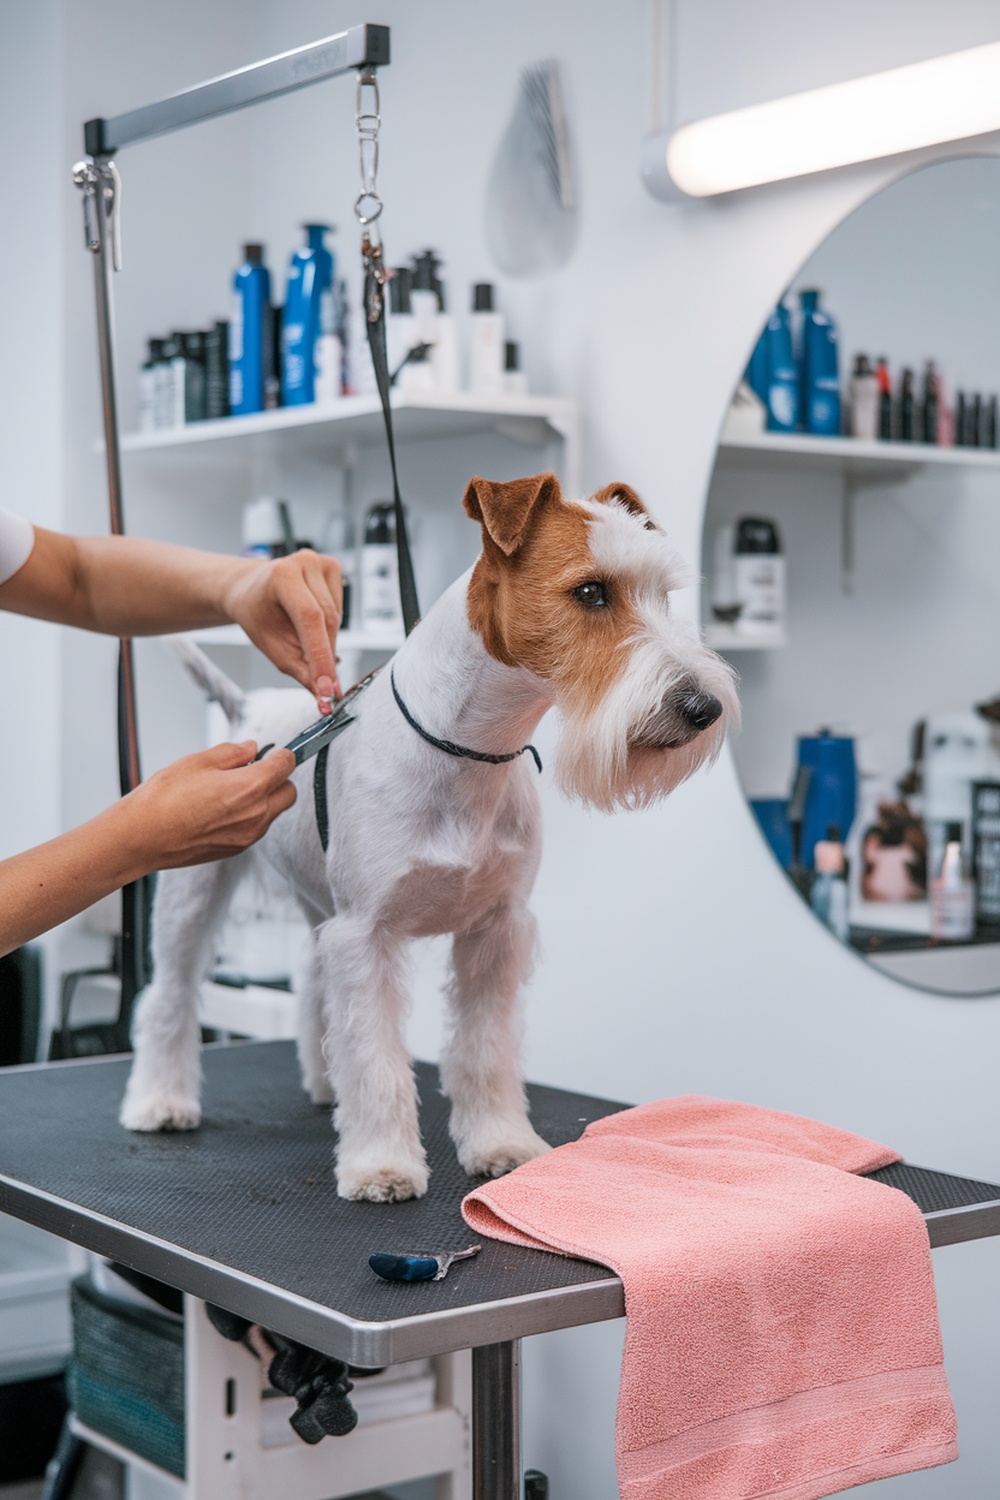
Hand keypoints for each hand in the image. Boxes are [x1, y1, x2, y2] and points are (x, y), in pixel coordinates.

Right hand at [120, 741, 296, 871]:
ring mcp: (248, 835)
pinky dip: (249, 816)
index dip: (281, 755)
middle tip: (254, 770)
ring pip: (273, 812)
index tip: (273, 752)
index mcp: (250, 787)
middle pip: (288, 792)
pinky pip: (256, 828)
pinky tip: (222, 809)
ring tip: (230, 790)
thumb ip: (232, 753)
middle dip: (278, 779)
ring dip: (264, 799)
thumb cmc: (164, 799)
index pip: (286, 765)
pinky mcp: (236, 849)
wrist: (141, 837)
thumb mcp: (198, 761)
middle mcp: (256, 814)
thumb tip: (251, 748)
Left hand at [223, 551, 342, 711]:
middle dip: (325, 655)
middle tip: (322, 683)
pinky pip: (340, 609)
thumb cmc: (257, 613)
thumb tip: (324, 695)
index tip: (328, 689)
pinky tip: (310, 622)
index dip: (321, 657)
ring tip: (302, 640)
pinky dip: (329, 626)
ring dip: (326, 640)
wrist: (250, 589)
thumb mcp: (270, 645)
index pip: (310, 620)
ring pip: (336, 618)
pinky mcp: (333, 566)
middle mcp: (305, 562)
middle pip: (327, 621)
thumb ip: (300, 670)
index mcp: (282, 575)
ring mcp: (321, 561)